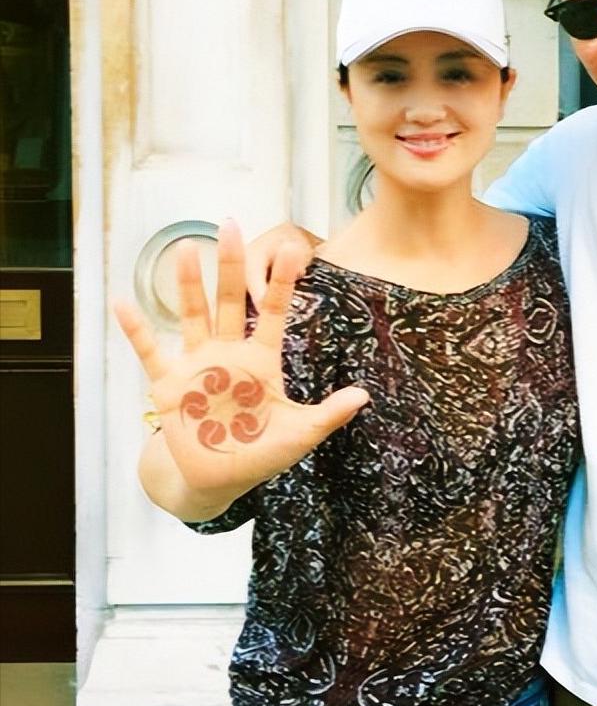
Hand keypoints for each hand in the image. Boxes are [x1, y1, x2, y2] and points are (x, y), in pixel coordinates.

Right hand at [115, 219, 367, 495]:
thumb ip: (328, 414)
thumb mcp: (298, 434)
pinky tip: (123, 302)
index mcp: (261, 359)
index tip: (294, 248)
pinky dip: (136, 328)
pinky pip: (149, 350)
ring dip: (189, 283)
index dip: (282, 282)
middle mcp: (228, 353)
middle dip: (231, 265)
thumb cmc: (259, 454)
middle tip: (231, 225)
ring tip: (187, 246)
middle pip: (231, 301)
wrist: (216, 480)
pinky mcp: (167, 384)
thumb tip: (364, 396)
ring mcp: (196, 365)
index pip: (275, 312)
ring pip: (193, 315)